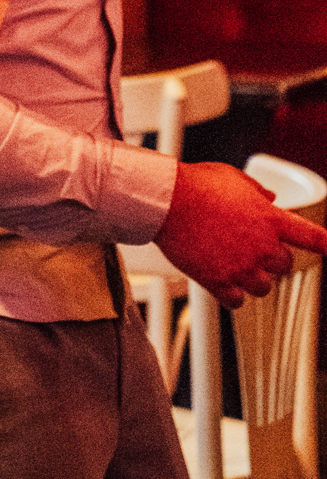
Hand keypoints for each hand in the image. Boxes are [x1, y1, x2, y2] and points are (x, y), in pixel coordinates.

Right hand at [155, 161, 326, 306]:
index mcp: (270, 219)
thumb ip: (257, 191)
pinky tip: (218, 277)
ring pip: (262, 287)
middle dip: (270, 258)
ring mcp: (242, 266)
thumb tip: (270, 198)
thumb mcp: (233, 177)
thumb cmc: (196, 184)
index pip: (312, 237)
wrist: (166, 200)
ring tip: (230, 260)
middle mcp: (262, 246)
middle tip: (247, 246)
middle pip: (284, 266)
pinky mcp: (220, 282)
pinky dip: (230, 293)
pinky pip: (237, 301)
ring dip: (251, 277)